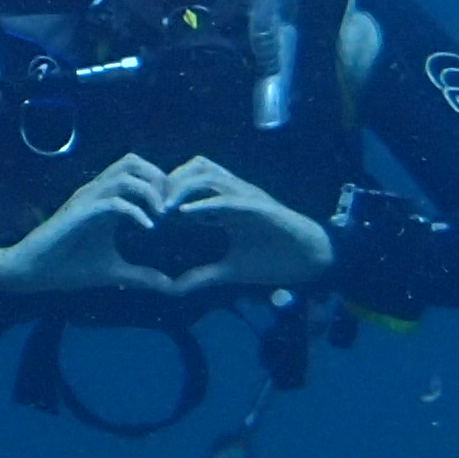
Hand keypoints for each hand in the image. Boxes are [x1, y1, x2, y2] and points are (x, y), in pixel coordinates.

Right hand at [0, 154, 180, 298]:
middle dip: (158, 179)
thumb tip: (167, 284)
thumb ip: (140, 275)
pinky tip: (148, 228)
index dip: (161, 184)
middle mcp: (96, 193)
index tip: (176, 212)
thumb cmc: (67, 267)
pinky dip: (135, 211)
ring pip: (125, 174)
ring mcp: (87, 200)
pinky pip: (113, 201)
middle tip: (170, 208)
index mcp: (105, 200)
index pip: (137, 171)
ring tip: (161, 215)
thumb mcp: (113, 272)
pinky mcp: (79, 214)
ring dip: (149, 191)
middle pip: (133, 161)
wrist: (32, 272)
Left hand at [155, 156, 337, 295]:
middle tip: (152, 205)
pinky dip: (205, 204)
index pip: (192, 183)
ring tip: (163, 208)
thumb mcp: (231, 271)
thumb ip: (203, 276)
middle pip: (196, 168)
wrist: (311, 260)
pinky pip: (227, 200)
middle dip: (170, 181)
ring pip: (208, 175)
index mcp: (226, 205)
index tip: (146, 210)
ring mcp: (247, 197)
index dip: (168, 191)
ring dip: (183, 188)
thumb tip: (174, 289)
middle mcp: (234, 194)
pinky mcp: (259, 207)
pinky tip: (186, 213)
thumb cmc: (275, 260)